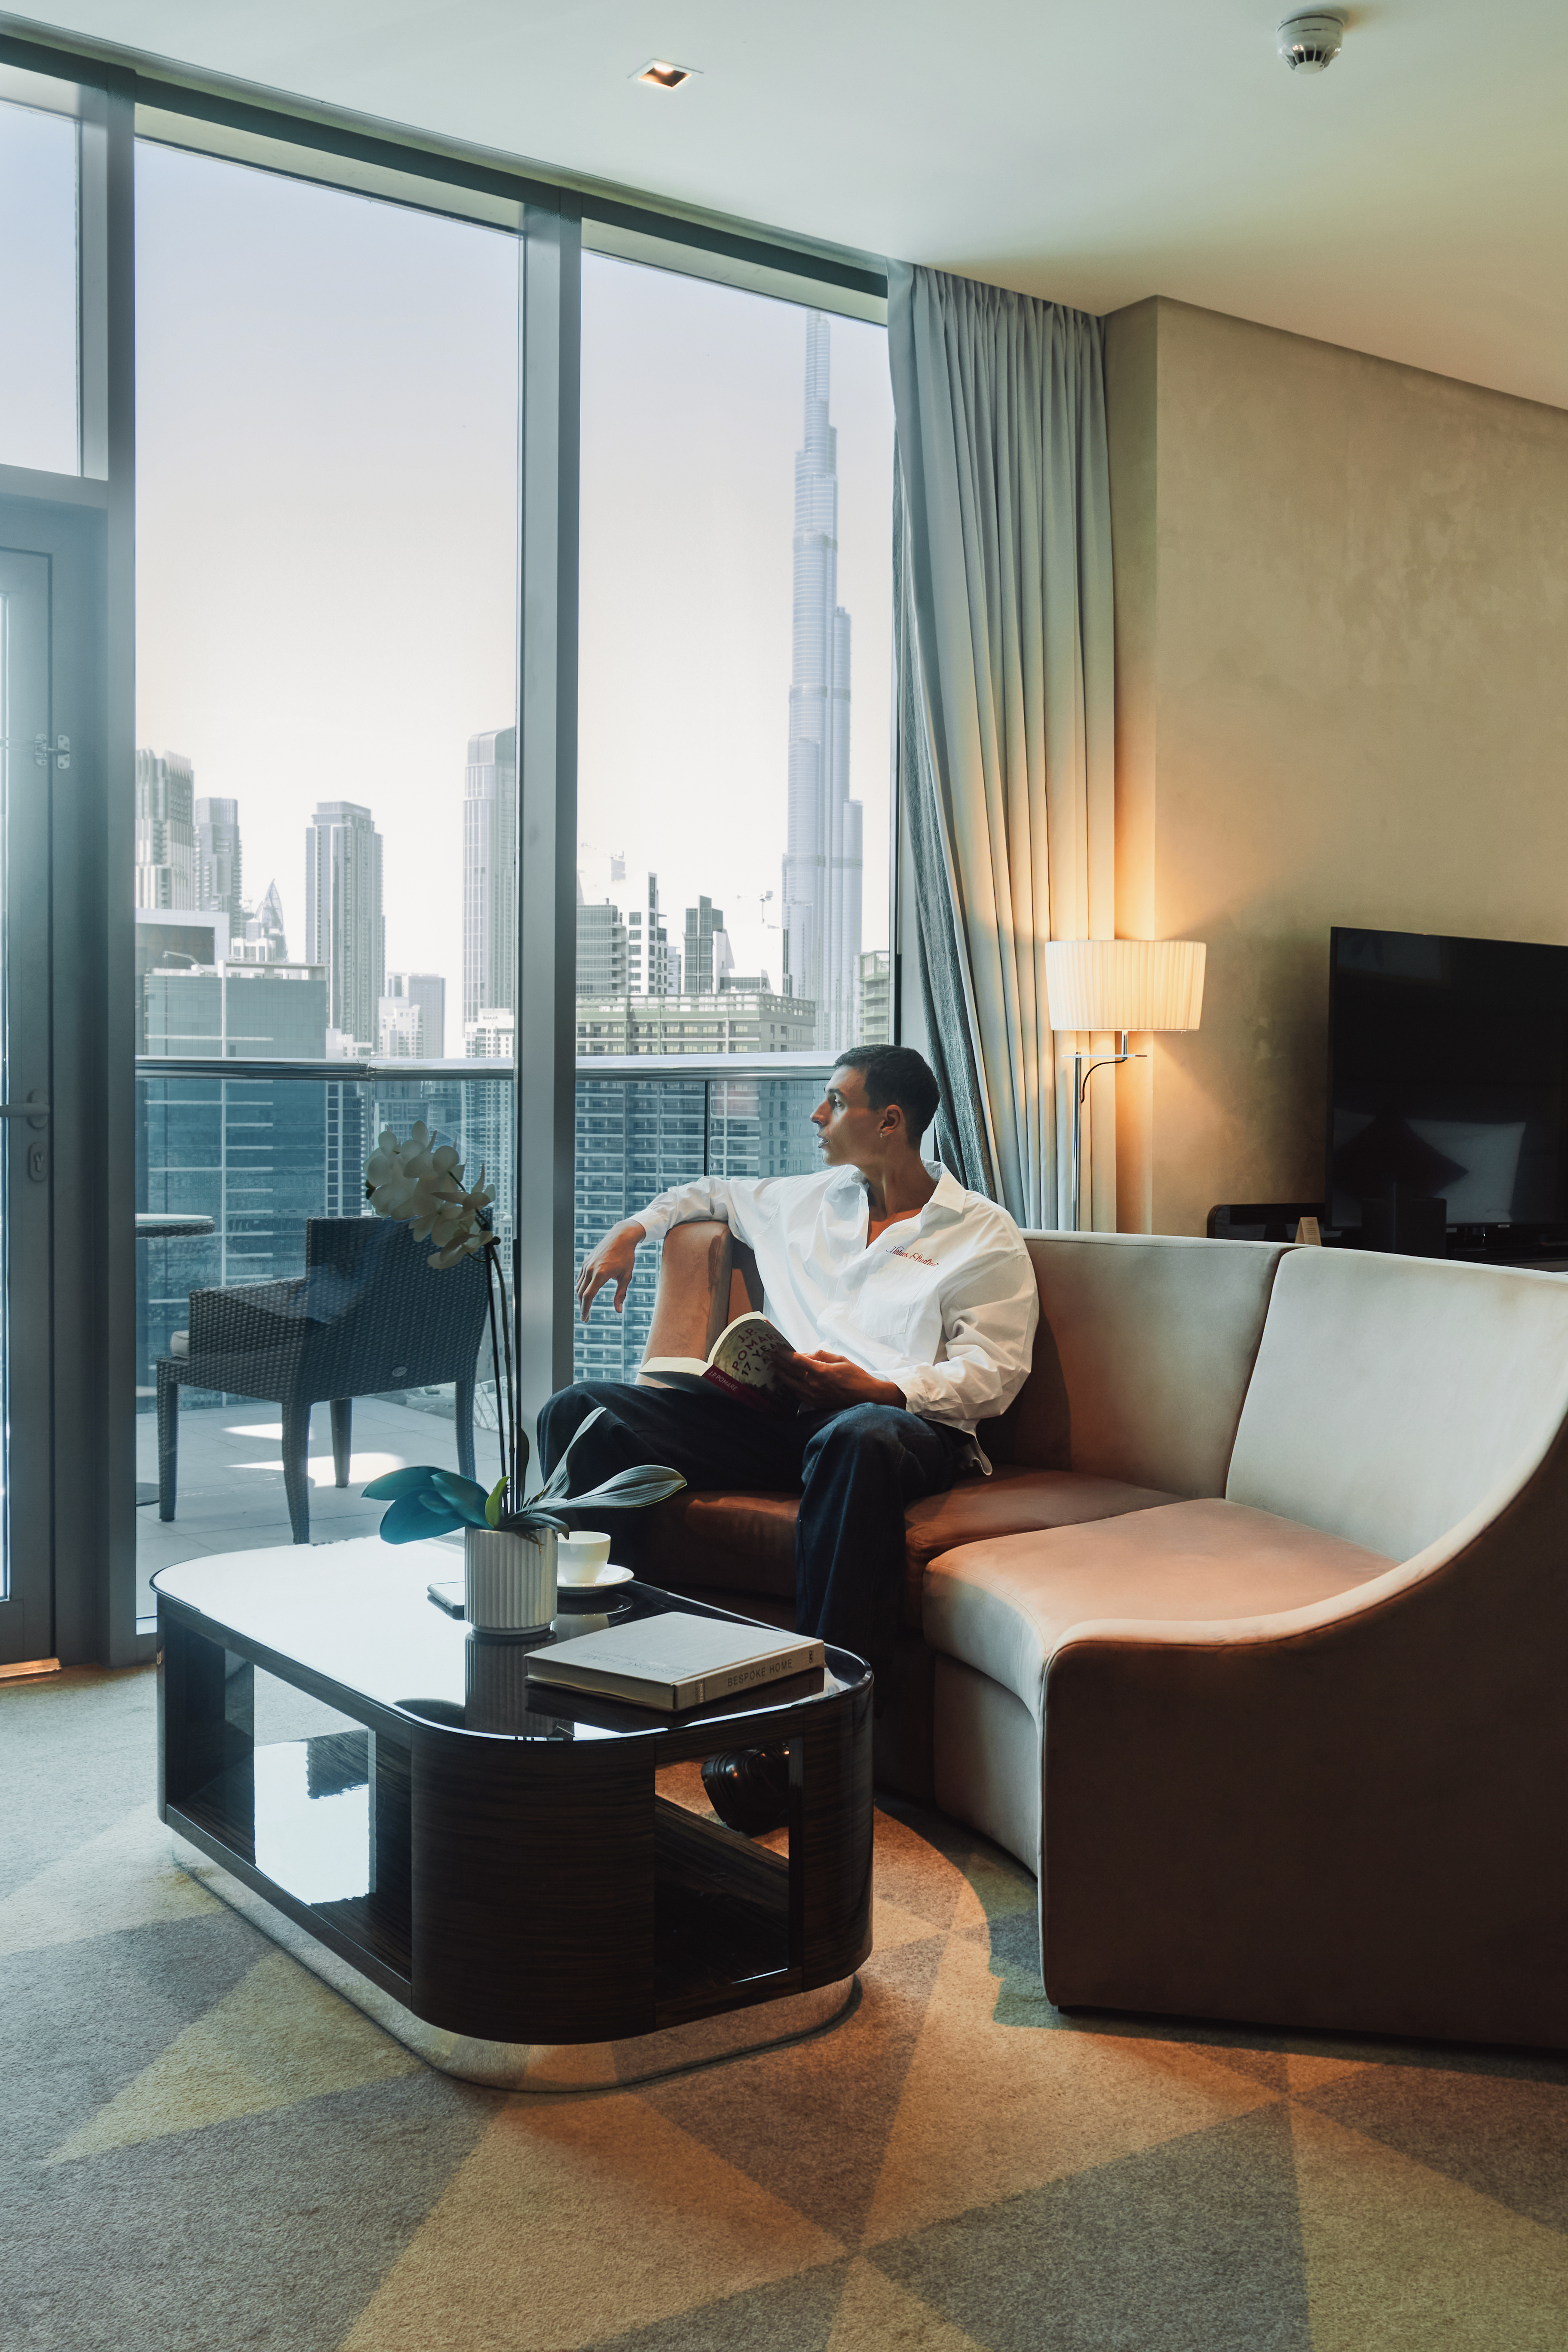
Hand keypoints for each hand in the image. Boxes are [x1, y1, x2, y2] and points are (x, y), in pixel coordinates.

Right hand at [576, 1221, 645, 1322]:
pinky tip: (586, 1293)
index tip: (585, 1319)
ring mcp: (586, 1265)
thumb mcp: (626, 1276)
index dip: (585, 1310)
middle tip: (585, 1318)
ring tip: (586, 1307)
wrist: (621, 1237)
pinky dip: (581, 1288)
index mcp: (600, 1274)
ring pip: (579, 1286)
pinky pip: (580, 1278)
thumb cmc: (627, 1257)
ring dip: (581, 1298)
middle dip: (582, 1307)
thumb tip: (618, 1310)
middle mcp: (590, 1270)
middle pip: (581, 1294)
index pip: (588, 1297)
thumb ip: (621, 1294)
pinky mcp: (585, 1262)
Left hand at [773, 1351, 905, 1412]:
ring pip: (791, 1385)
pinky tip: (790, 1382)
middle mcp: (814, 1384)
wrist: (866, 1397)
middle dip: (777, 1364)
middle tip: (768, 1357)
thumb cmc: (856, 1376)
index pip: (796, 1360)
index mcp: (820, 1371)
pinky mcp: (816, 1403)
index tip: (775, 1349)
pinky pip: (798, 1394)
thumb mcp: (841, 1359)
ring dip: (782, 1376)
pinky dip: (792, 1386)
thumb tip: (808, 1353)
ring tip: (775, 1368)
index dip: (783, 1354)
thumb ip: (822, 1355)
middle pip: (789, 1373)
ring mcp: (814, 1396)